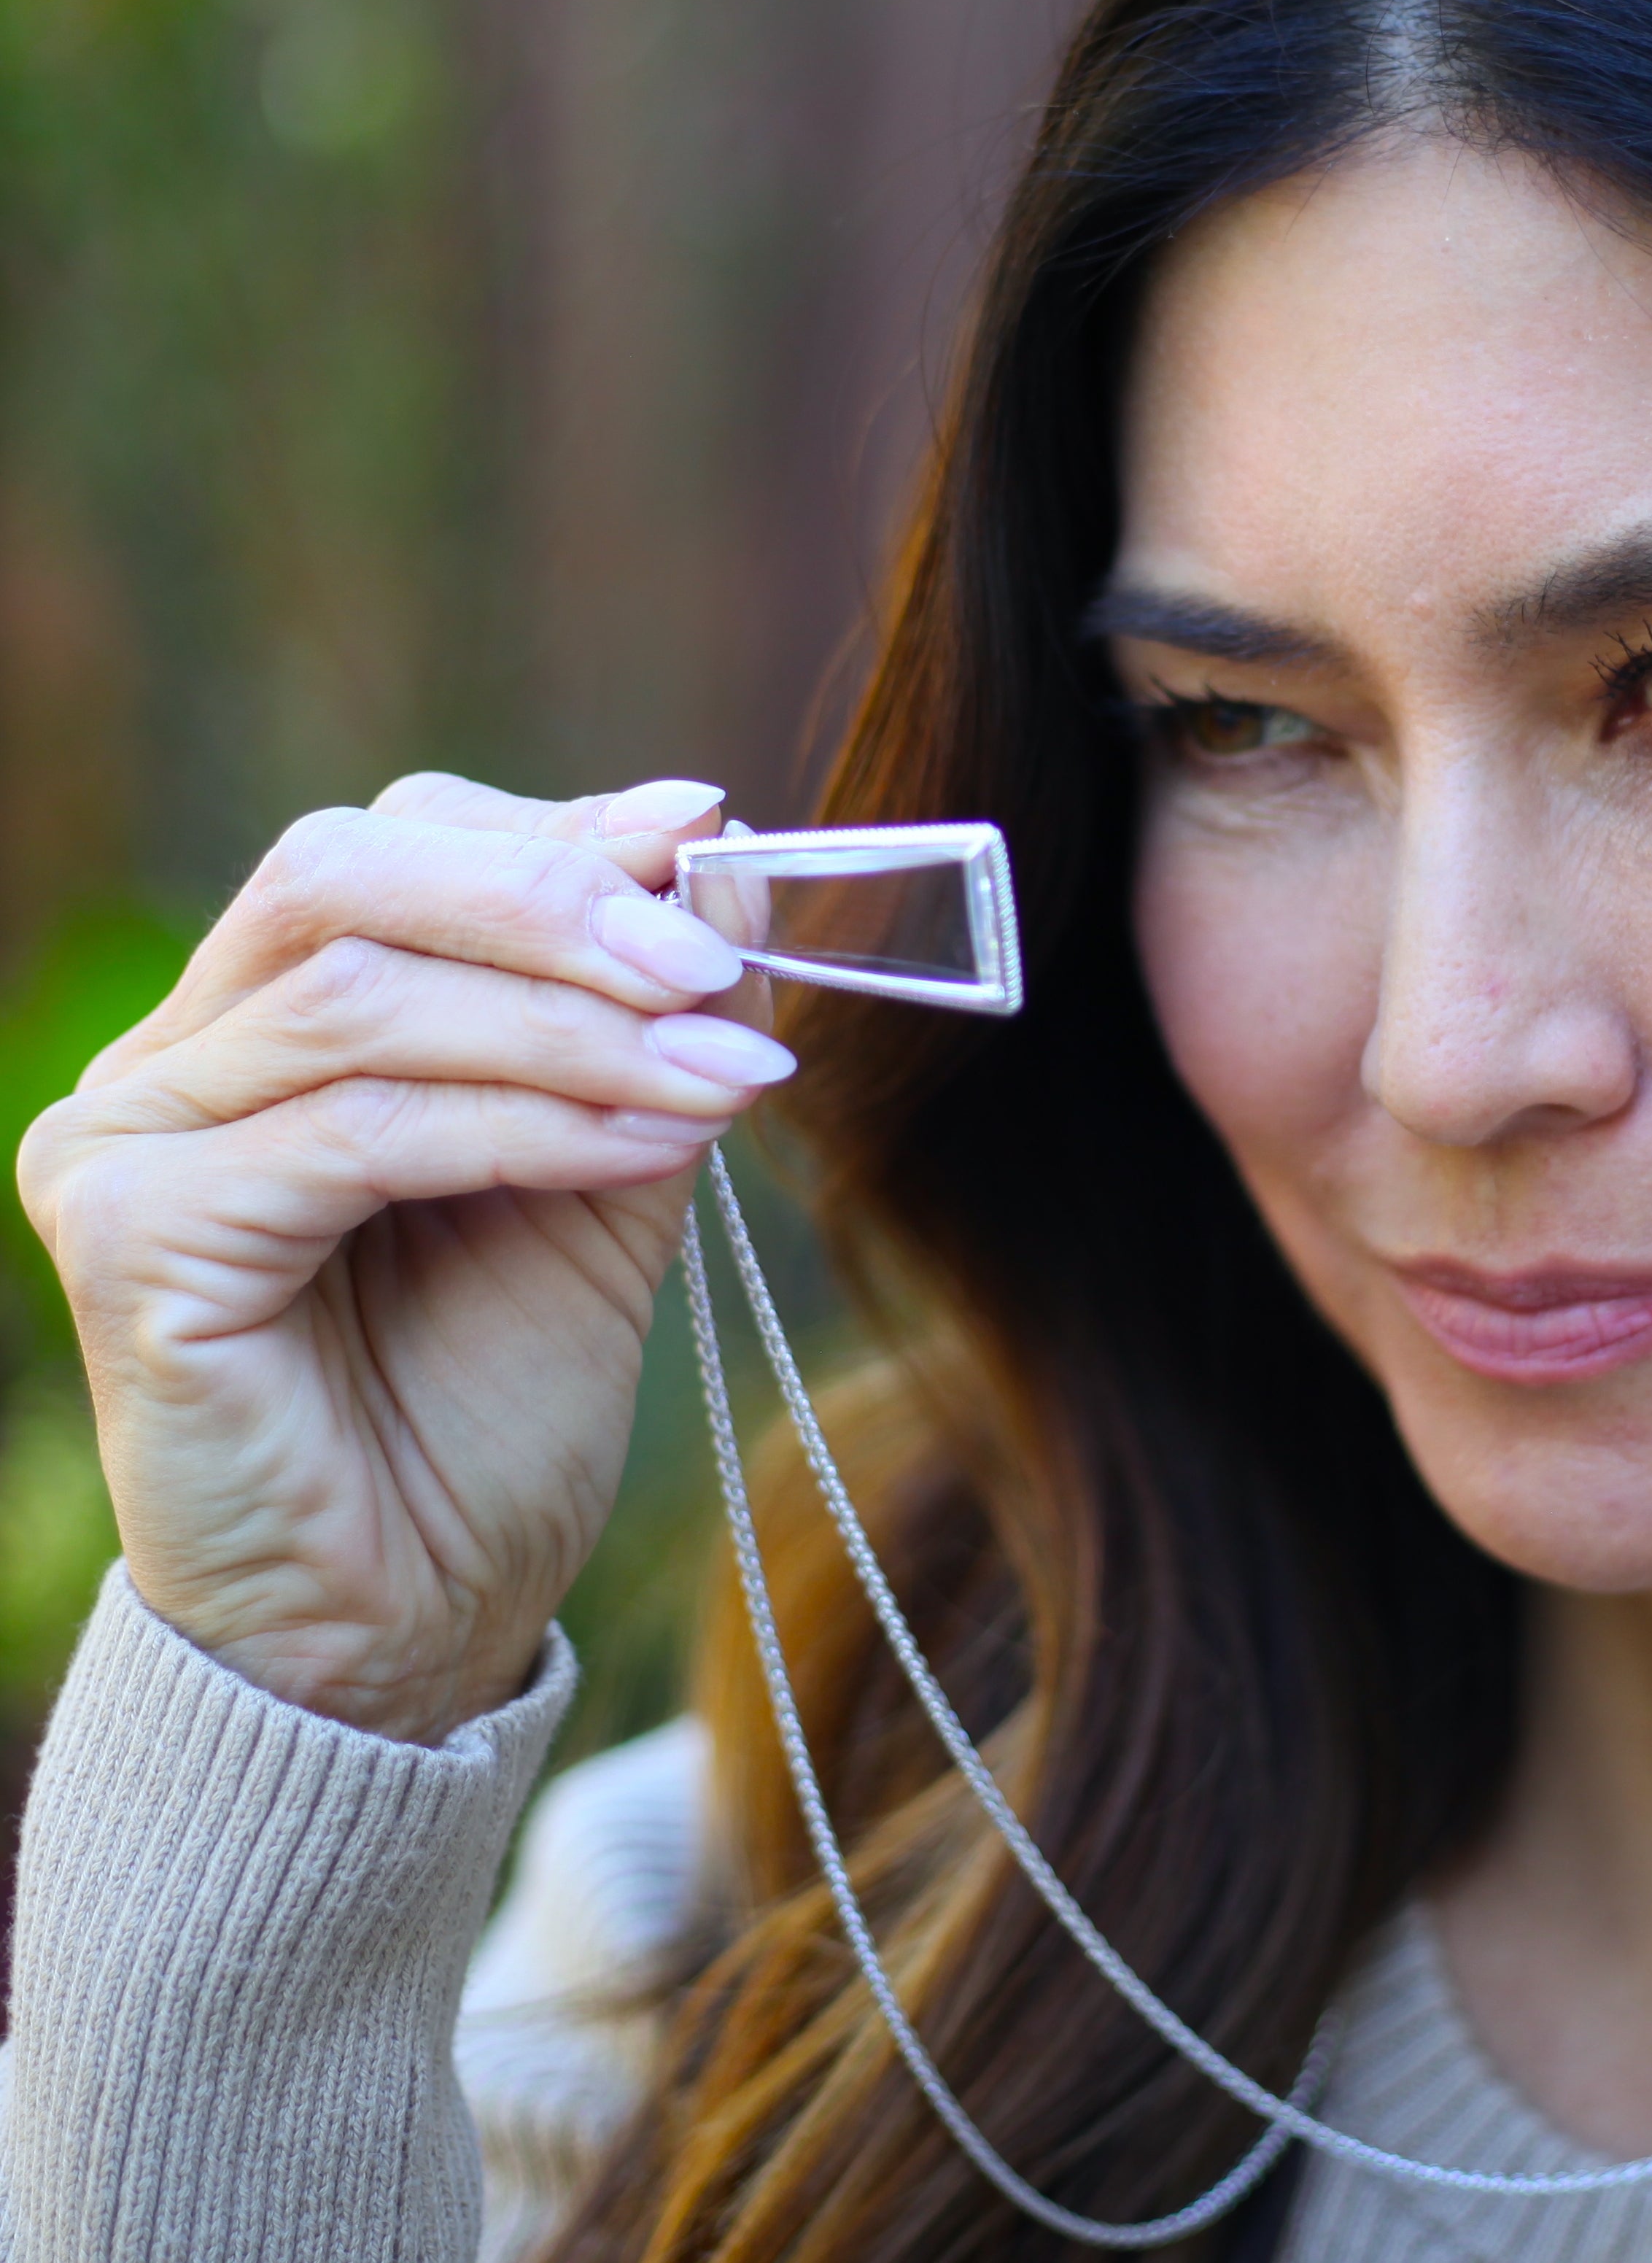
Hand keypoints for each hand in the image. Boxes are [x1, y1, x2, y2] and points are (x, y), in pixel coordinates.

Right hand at [15, 774, 790, 1743]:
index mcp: (262, 1022)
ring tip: (725, 1071)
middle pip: (342, 877)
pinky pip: (357, 1134)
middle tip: (715, 960)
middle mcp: (168, 1060)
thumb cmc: (492, 1396)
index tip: (709, 835)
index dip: (554, 835)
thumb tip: (716, 843)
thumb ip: (641, 1015)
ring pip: (361, 1000)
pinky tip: (650, 1150)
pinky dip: (528, 1124)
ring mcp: (126, 1142)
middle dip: (554, 901)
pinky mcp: (134, 1243)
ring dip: (576, 1026)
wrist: (416, 1617)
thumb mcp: (605, 1163)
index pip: (387, 849)